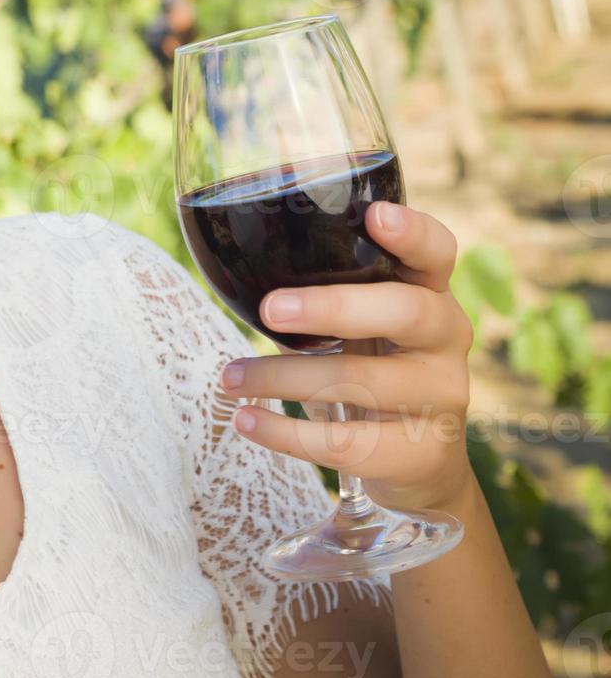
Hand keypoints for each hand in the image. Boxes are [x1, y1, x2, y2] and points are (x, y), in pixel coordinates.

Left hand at [218, 199, 476, 512]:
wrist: (418, 461)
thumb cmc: (371, 368)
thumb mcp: (359, 325)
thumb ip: (321, 293)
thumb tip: (232, 268)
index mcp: (428, 293)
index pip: (437, 253)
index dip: (414, 233)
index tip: (376, 216)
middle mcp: (446, 338)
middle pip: (405, 312)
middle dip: (334, 308)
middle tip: (271, 310)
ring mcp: (441, 396)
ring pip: (362, 381)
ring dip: (283, 378)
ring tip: (230, 378)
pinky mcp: (421, 452)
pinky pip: (348, 443)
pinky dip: (287, 433)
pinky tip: (247, 421)